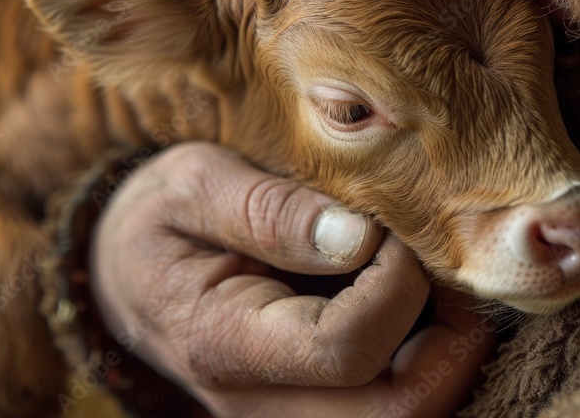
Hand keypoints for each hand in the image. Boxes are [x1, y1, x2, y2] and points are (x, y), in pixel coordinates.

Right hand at [90, 142, 494, 416]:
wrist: (128, 275)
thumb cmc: (160, 219)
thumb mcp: (193, 185)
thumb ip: (269, 210)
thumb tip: (360, 237)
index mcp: (227, 344)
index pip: (347, 350)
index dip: (396, 286)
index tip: (387, 229)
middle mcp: (264, 403)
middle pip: (401, 412)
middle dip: (451, 342)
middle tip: (440, 270)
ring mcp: (292, 416)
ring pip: (409, 416)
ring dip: (448, 354)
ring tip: (430, 283)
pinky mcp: (315, 409)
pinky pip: (397, 404)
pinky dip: (431, 359)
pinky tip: (414, 304)